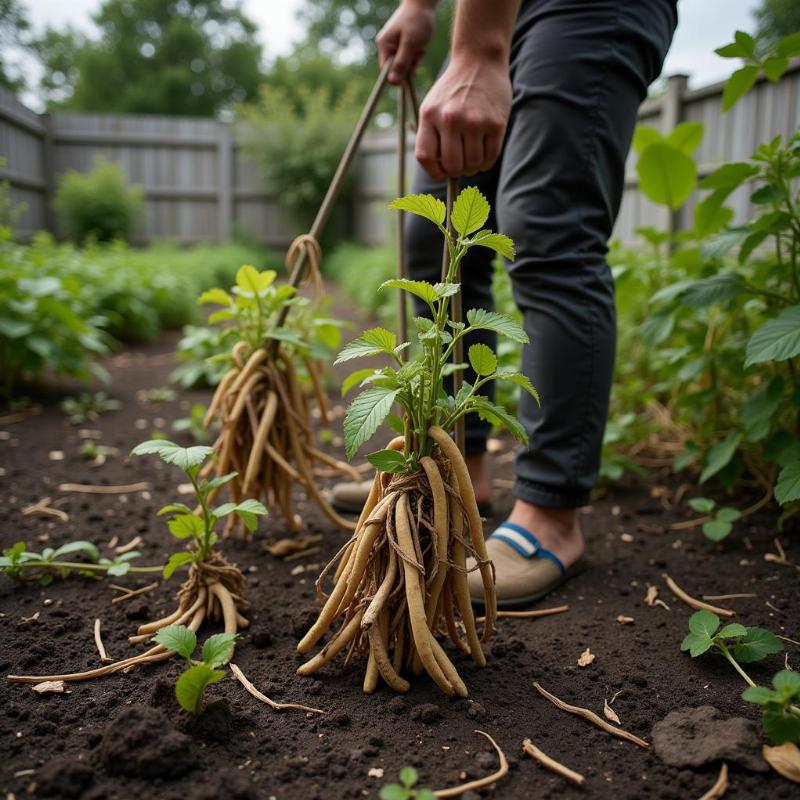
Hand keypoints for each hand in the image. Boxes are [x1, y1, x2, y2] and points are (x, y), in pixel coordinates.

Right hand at [376, 1, 436, 84]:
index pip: (386, 72)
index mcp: (384, 45)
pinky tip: (420, 48)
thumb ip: (401, 63)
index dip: (398, 76)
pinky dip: (416, 57)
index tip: (412, 70)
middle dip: (408, 66)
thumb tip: (392, 82)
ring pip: (403, 65)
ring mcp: (393, 46)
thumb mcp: (411, 43)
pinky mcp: (401, 46)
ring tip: (420, 48)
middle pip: (395, 69)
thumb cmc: (417, 21)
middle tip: (418, 53)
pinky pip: (408, 59)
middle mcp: (386, 47)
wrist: (423, 4)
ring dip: (414, 61)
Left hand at [416, 56, 510, 178]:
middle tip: (461, 162)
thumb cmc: (453, 91)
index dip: (434, 172)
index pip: (425, 157)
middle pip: (452, 166)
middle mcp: (451, 119)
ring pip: (473, 165)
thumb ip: (430, 136)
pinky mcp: (496, 123)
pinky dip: (486, 162)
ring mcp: (475, 121)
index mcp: (430, 115)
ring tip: (472, 154)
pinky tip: (484, 152)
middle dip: (457, 170)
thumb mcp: (432, 106)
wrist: (480, 62)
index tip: (442, 172)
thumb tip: (440, 172)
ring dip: (473, 166)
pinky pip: (490, 158)